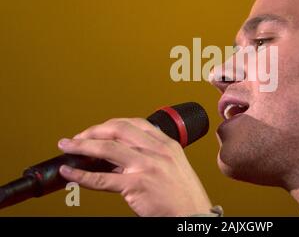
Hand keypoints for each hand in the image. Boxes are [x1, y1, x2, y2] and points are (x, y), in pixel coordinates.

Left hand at [57, 118, 212, 215]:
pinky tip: (71, 174)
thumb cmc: (184, 194)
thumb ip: (152, 155)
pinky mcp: (137, 185)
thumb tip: (120, 156)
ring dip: (82, 146)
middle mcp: (156, 151)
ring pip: (107, 149)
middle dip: (94, 131)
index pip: (134, 123)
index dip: (111, 124)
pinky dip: (82, 176)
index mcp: (167, 144)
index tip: (98, 129)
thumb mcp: (173, 165)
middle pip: (118, 130)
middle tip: (79, 137)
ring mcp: (146, 167)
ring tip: (68, 147)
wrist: (192, 213)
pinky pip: (103, 179)